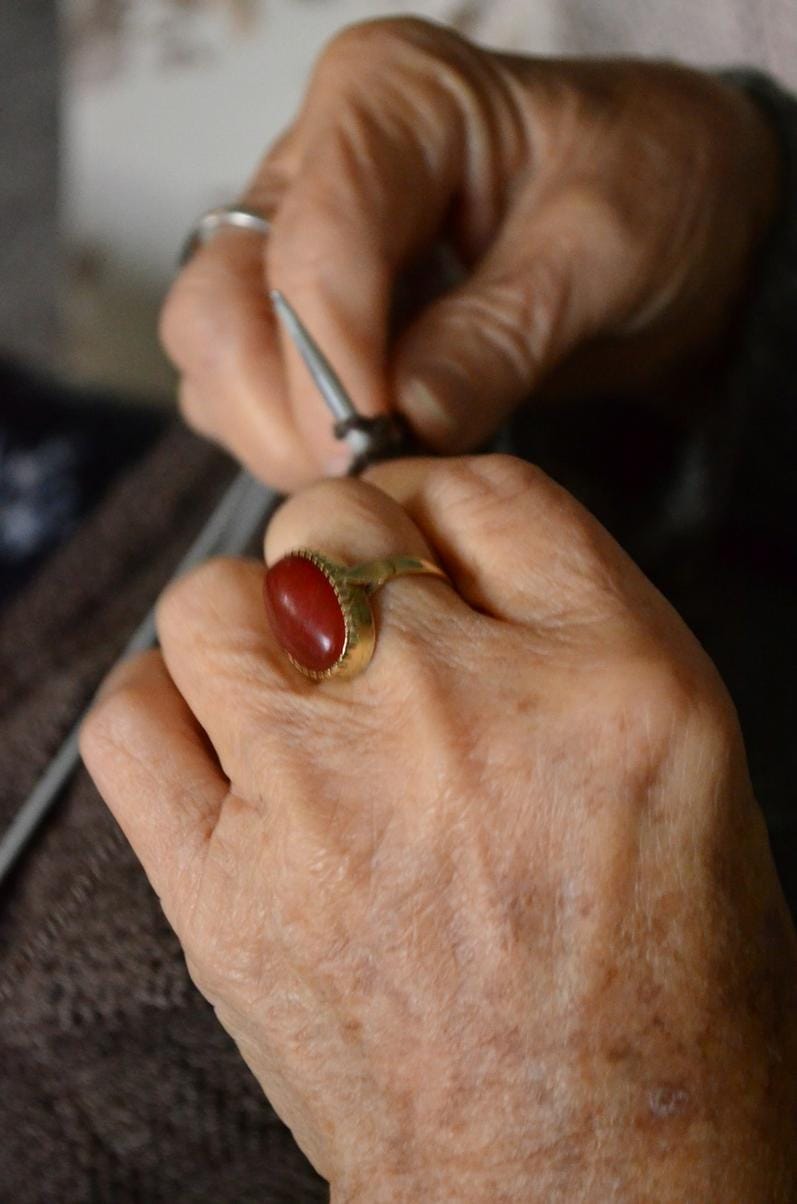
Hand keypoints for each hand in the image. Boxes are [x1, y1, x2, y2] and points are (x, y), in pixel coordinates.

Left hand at [82, 455, 796, 1200]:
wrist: (585, 1186)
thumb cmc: (664, 997)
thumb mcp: (686, 763)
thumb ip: (573, 631)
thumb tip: (450, 557)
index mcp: (609, 674)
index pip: (483, 489)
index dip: (440, 503)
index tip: (424, 537)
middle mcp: (461, 709)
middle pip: (335, 521)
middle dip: (346, 558)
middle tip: (364, 627)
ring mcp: (325, 795)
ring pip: (216, 599)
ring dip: (249, 624)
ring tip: (286, 684)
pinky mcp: (223, 886)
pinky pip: (133, 719)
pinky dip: (164, 709)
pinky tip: (218, 743)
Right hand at [160, 18, 778, 490]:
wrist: (668, 207)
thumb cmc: (648, 189)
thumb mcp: (602, 252)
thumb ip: (498, 338)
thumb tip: (404, 424)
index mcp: (389, 98)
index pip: (315, 246)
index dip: (333, 368)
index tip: (374, 457)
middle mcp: (314, 159)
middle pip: (220, 302)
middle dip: (281, 411)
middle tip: (366, 482)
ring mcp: (293, 236)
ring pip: (211, 351)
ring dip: (270, 434)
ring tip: (372, 472)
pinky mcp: (295, 307)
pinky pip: (237, 385)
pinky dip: (278, 437)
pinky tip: (360, 454)